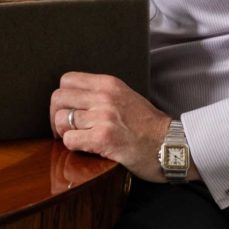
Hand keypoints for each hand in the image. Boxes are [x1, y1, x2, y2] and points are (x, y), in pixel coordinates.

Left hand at [50, 72, 174, 182]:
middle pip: (58, 98)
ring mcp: (103, 117)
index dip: (62, 96)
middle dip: (56, 115)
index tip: (67, 108)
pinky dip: (72, 146)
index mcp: (108, 84)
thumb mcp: (126, 96)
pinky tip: (85, 148)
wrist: (173, 145)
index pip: (67, 80)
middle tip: (63, 128)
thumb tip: (74, 98)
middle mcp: (104, 97)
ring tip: (75, 138)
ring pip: (61, 120)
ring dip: (64, 132)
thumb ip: (102, 93)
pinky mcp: (104, 139)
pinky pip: (70, 139)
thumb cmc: (149, 125)